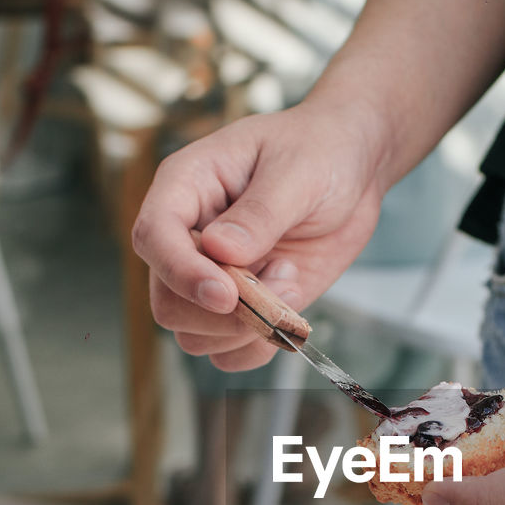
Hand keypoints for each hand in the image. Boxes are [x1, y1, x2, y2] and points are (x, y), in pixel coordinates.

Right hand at [132, 101, 384, 370]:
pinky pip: (229, 352)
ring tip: (289, 279)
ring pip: (193, 335)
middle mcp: (188, 238)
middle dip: (224, 312)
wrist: (351, 171)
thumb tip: (220, 250)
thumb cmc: (319, 151)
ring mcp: (212, 277)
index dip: (181, 273)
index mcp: (185, 187)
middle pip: (168, 301)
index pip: (152, 238)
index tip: (226, 294)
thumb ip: (260, 212)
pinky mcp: (241, 306)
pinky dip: (260, 346)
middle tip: (282, 280)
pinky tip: (291, 308)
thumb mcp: (299, 170)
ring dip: (247, 328)